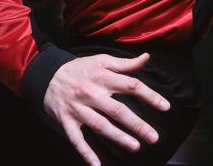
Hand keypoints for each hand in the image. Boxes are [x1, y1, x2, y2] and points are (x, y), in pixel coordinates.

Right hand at [44, 52, 170, 165]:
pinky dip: (86, 152)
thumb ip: (125, 63)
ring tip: (135, 147)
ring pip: (100, 125)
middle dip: (137, 124)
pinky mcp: (67, 121)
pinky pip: (76, 139)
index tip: (165, 107)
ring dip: (118, 137)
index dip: (149, 96)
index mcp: (102, 76)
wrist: (46, 75)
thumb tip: (147, 58)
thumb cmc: (79, 68)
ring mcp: (78, 108)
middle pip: (117, 110)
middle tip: (153, 137)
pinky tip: (97, 165)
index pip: (130, 85)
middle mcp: (91, 92)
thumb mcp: (101, 60)